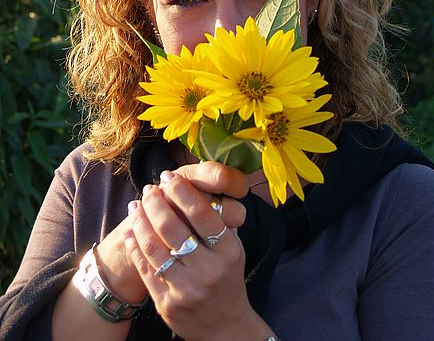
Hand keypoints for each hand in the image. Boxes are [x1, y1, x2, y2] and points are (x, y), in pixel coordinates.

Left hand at [124, 161, 268, 339]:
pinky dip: (135, 246)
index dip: (182, 191)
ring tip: (136, 205)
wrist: (225, 328)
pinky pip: (146, 268)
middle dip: (156, 202)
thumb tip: (194, 187)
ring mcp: (186, 289)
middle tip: (149, 188)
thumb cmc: (228, 278)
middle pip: (173, 227)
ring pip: (154, 246)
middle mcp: (208, 270)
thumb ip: (219, 221)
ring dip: (140, 220)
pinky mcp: (167, 304)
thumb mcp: (234, 248)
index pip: (202, 214)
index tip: (169, 176)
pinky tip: (131, 231)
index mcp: (228, 251)